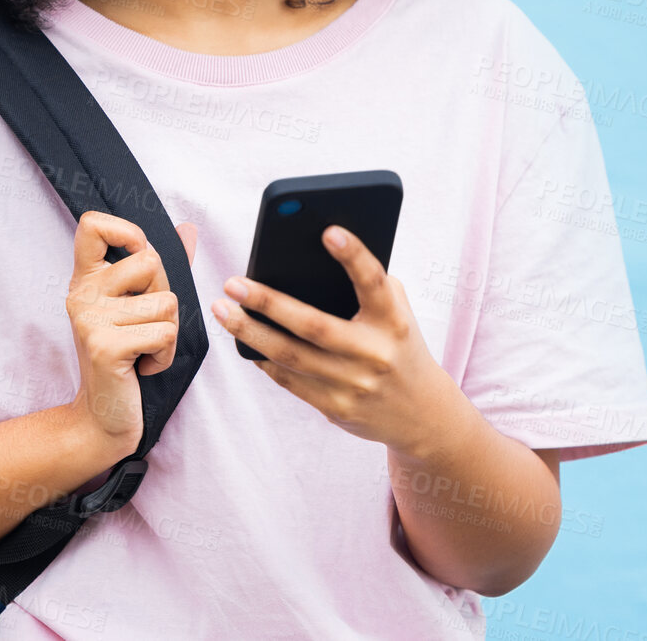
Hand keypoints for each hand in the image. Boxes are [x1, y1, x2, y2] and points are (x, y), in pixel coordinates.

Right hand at [62, 211, 197, 457]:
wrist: (104, 417)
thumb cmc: (127, 360)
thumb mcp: (140, 308)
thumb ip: (163, 267)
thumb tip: (188, 228)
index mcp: (87, 279)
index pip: (92, 224)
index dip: (126, 230)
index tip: (136, 255)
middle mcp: (82, 294)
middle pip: (151, 261)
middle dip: (164, 295)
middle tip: (144, 326)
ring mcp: (90, 319)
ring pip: (166, 303)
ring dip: (169, 333)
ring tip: (144, 350)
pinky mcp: (104, 347)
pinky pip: (165, 333)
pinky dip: (166, 355)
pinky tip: (144, 367)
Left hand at [211, 224, 455, 456]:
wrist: (424, 415)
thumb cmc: (399, 346)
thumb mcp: (398, 314)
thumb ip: (368, 287)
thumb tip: (311, 257)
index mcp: (394, 321)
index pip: (374, 282)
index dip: (354, 256)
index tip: (329, 230)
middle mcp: (375, 353)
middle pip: (313, 325)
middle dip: (268, 302)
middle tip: (232, 283)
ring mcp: (354, 385)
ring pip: (291, 356)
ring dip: (250, 331)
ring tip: (222, 309)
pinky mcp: (337, 409)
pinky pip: (290, 380)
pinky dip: (263, 359)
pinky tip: (243, 340)